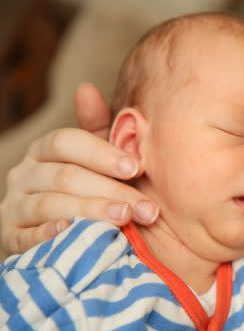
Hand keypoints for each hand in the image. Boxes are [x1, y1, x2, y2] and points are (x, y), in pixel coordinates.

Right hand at [0, 83, 158, 253]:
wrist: (78, 241)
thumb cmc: (96, 190)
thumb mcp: (101, 159)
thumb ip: (99, 128)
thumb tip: (86, 89)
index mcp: (45, 150)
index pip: (66, 142)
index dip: (101, 153)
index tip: (135, 167)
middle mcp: (24, 174)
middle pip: (64, 176)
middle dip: (109, 190)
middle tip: (143, 206)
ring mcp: (13, 207)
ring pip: (49, 204)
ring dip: (90, 211)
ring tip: (124, 218)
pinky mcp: (10, 239)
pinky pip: (26, 237)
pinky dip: (48, 235)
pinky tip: (72, 232)